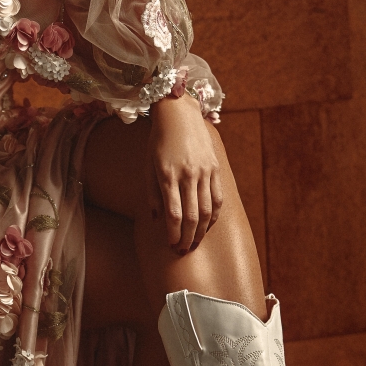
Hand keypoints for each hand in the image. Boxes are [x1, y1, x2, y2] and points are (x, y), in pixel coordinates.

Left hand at [147, 94, 222, 251]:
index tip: (171, 245)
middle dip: (188, 238)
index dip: (173, 233)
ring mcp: (205, 172)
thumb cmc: (158, 141)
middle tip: (183, 250)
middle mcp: (188, 175)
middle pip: (193, 217)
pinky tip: (208, 225)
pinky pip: (217, 197)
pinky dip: (214, 215)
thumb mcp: (148, 165)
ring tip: (195, 242)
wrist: (179, 115)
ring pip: (207, 210)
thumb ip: (152, 193)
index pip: (174, 214)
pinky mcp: (215, 168)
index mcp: (168, 175)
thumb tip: (156, 219)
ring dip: (202, 231)